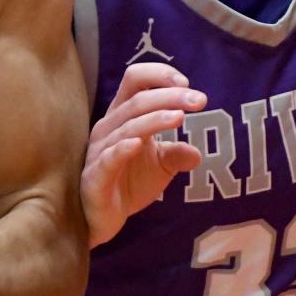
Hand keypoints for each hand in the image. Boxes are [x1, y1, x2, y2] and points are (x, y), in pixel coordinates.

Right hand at [82, 63, 205, 246]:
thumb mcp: (160, 167)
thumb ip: (176, 154)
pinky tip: (138, 143)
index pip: (135, 80)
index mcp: (122, 116)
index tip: (188, 84)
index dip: (159, 75)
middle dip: (169, 96)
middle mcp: (108, 127)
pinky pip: (109, 158)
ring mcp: (99, 151)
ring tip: (180, 118)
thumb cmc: (128, 184)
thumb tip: (198, 153)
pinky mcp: (95, 176)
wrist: (103, 220)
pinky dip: (122, 148)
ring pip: (127, 126)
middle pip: (137, 100)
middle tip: (200, 101)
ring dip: (155, 119)